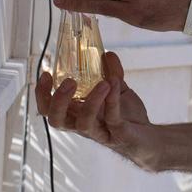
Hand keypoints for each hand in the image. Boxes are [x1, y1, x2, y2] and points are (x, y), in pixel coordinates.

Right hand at [34, 51, 153, 166]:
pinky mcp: (118, 134)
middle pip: (57, 121)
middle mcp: (83, 124)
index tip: (46, 73)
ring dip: (91, 102)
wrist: (149, 138)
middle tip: (69, 81)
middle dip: (58, 101)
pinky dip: (112, 100)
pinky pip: (112, 119)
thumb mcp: (117, 90)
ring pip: (84, 124)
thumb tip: (107, 53)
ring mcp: (100, 132)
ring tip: (103, 83)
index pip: (48, 109)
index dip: (42, 94)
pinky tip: (114, 83)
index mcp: (76, 114)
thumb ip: (111, 73)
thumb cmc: (127, 116)